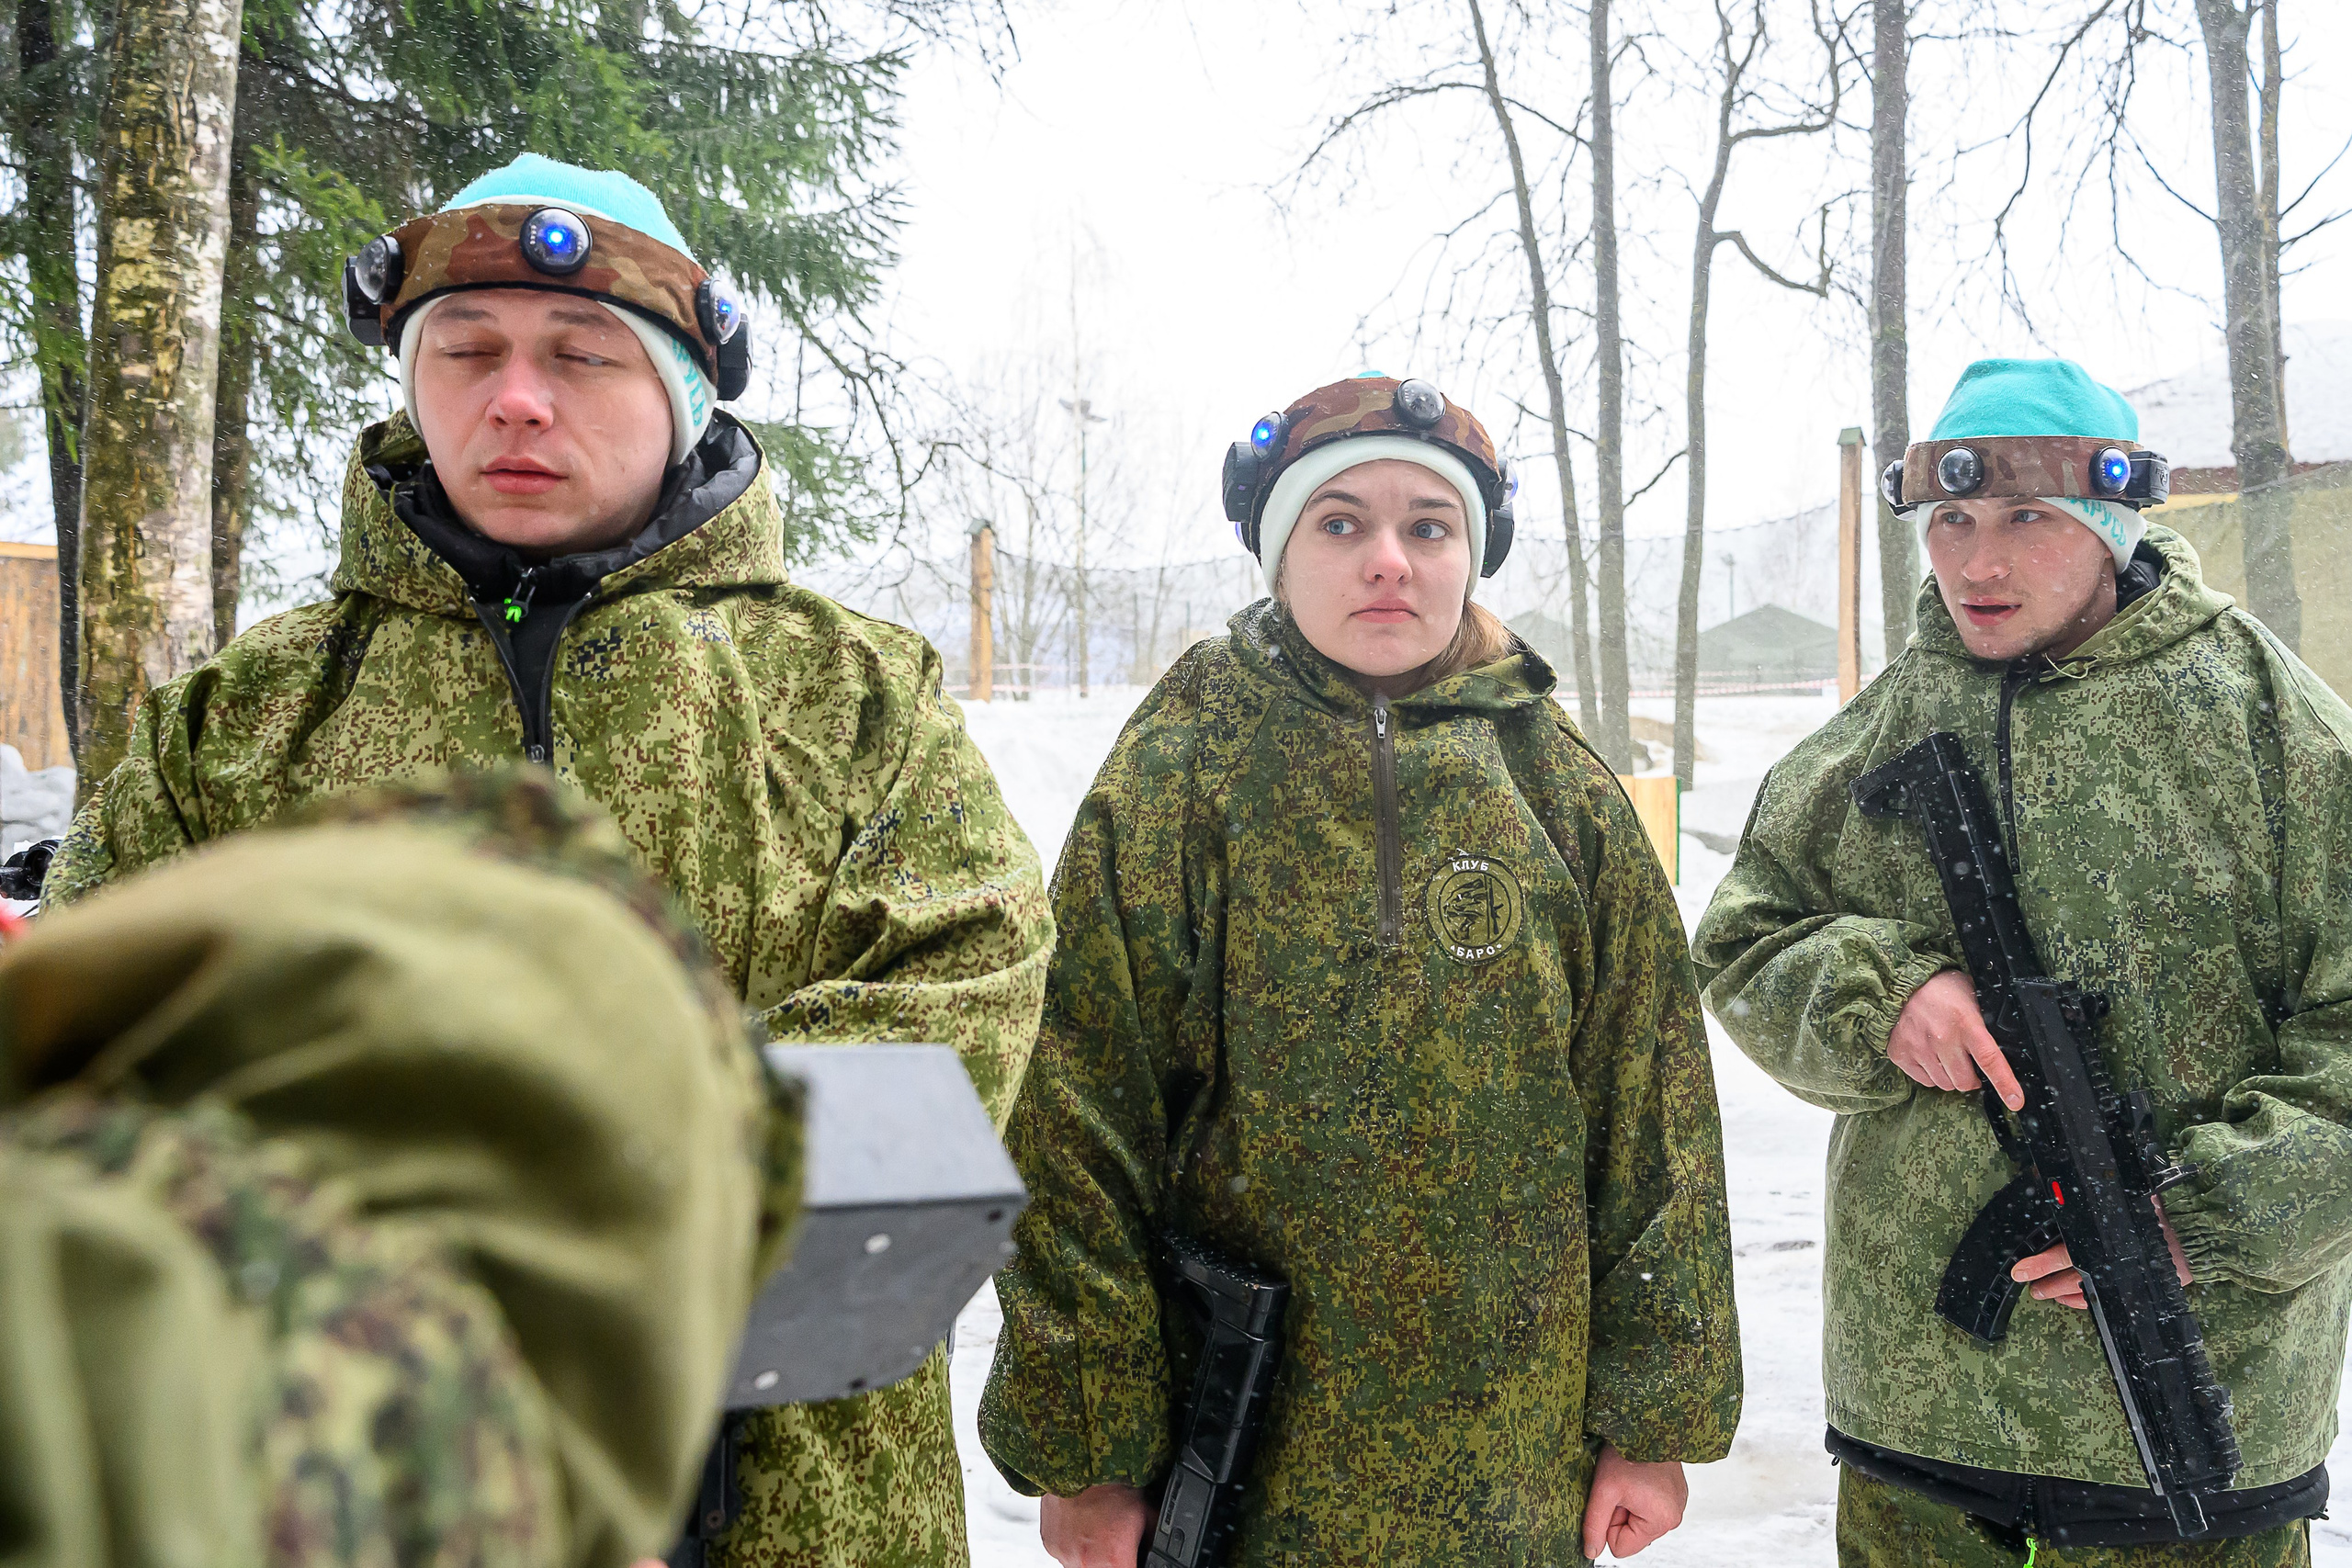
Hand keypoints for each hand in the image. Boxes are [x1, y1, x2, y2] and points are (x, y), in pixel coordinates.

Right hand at [1040, 1481, 1150, 1567]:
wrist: (1079, 1463)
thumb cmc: (1111, 1484)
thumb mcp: (1147, 1512)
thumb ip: (1154, 1540)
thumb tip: (1159, 1550)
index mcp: (1113, 1560)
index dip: (1132, 1563)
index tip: (1131, 1555)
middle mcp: (1086, 1564)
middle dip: (1113, 1561)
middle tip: (1115, 1540)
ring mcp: (1065, 1556)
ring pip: (1083, 1566)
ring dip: (1093, 1555)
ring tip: (1098, 1530)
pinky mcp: (1051, 1546)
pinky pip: (1066, 1554)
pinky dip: (1075, 1544)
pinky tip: (1084, 1525)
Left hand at [1581, 1443, 1687, 1559]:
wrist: (1648, 1423)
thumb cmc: (1629, 1452)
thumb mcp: (1604, 1490)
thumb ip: (1595, 1524)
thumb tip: (1591, 1550)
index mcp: (1661, 1521)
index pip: (1621, 1546)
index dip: (1610, 1523)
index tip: (1614, 1499)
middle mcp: (1673, 1517)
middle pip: (1631, 1534)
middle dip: (1620, 1513)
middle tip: (1621, 1487)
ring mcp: (1676, 1505)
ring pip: (1638, 1520)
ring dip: (1628, 1504)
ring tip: (1630, 1480)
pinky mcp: (1674, 1494)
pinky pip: (1648, 1507)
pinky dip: (1639, 1495)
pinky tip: (1638, 1476)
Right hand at [1888, 970, 2023, 1110]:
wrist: (1902, 983)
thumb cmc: (1943, 989)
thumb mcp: (1973, 997)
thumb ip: (1986, 1023)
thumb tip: (2007, 1049)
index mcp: (1966, 1023)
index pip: (1990, 1059)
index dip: (2005, 1083)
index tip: (2015, 1101)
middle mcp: (1941, 1038)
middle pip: (1965, 1081)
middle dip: (1972, 1078)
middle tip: (1969, 1063)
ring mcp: (1918, 1048)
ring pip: (1945, 1084)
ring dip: (1950, 1076)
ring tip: (1946, 1055)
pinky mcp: (1900, 1054)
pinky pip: (1925, 1081)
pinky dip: (1931, 1074)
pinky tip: (1930, 1055)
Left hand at [2011, 1200, 2192, 1308]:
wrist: (2193, 1231)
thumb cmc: (2153, 1210)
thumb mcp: (2119, 1199)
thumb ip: (2085, 1199)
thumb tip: (2045, 1180)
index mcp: (2102, 1236)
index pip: (2066, 1252)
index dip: (2042, 1264)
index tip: (2021, 1271)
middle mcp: (2111, 1258)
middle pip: (2073, 1276)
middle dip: (2048, 1282)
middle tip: (2031, 1286)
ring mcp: (2124, 1274)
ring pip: (2086, 1289)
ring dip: (2064, 1292)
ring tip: (2048, 1293)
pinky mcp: (2135, 1286)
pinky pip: (2105, 1297)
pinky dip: (2087, 1300)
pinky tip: (2074, 1299)